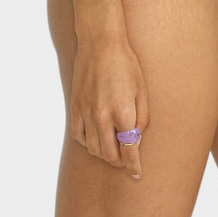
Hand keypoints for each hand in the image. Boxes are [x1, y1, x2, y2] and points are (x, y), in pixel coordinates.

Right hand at [70, 34, 149, 178]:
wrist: (100, 42)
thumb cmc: (126, 63)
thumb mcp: (142, 89)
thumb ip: (141, 118)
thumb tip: (136, 140)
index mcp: (123, 112)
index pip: (129, 150)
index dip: (134, 165)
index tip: (137, 173)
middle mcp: (103, 116)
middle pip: (109, 155)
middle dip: (120, 162)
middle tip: (126, 160)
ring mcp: (86, 112)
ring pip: (93, 149)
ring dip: (104, 154)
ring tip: (112, 149)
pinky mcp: (75, 107)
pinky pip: (78, 136)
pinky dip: (87, 142)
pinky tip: (96, 136)